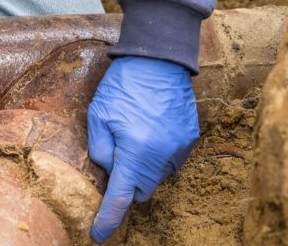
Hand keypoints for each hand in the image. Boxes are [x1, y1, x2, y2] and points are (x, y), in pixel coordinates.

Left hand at [87, 56, 198, 241]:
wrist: (159, 59)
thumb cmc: (123, 85)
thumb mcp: (98, 115)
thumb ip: (100, 149)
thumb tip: (108, 171)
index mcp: (135, 150)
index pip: (120, 196)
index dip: (108, 219)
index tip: (99, 235)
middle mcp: (161, 154)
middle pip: (141, 189)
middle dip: (126, 183)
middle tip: (116, 155)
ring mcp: (179, 148)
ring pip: (156, 175)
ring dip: (143, 167)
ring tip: (134, 134)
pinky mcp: (190, 139)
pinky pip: (170, 160)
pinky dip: (157, 155)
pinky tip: (149, 130)